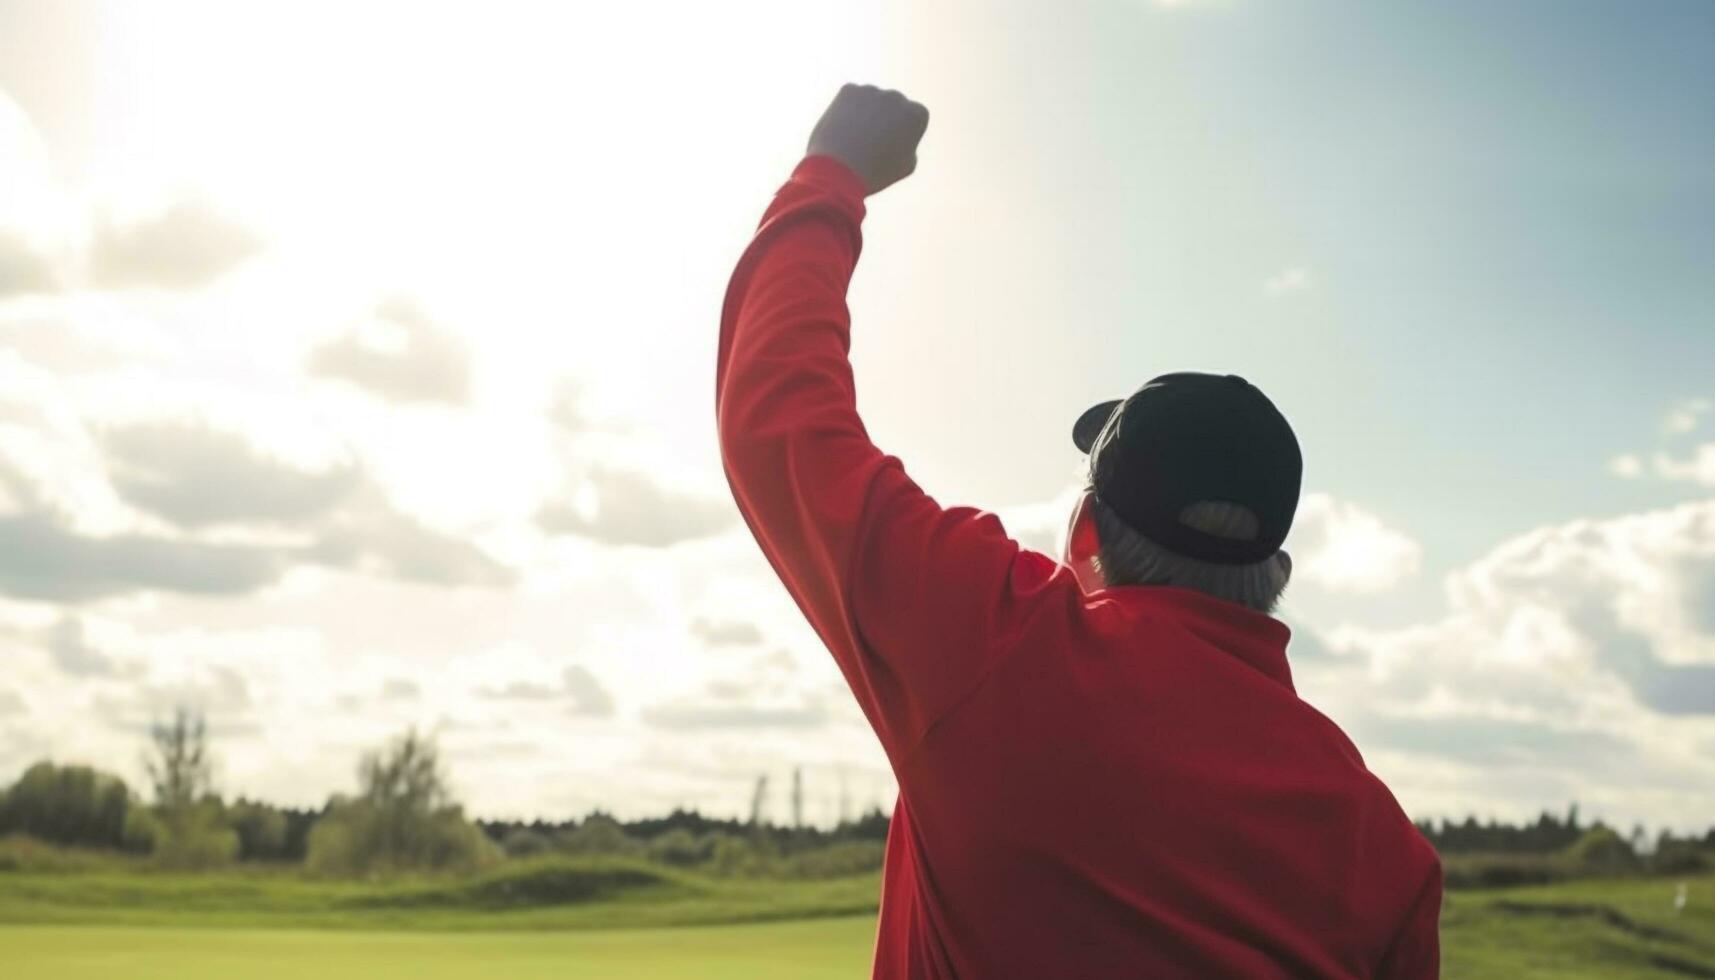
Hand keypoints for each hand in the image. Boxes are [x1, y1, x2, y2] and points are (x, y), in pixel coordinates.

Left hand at [806, 83, 929, 195]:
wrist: (840, 170)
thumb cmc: (876, 172)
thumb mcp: (906, 166)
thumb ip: (909, 144)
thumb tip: (902, 133)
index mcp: (918, 114)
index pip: (913, 118)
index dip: (901, 135)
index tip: (890, 151)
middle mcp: (898, 96)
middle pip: (891, 106)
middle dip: (883, 120)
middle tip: (869, 145)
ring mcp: (873, 90)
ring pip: (870, 101)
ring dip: (865, 114)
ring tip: (854, 140)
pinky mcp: (849, 89)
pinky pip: (850, 98)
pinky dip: (846, 111)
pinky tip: (842, 130)